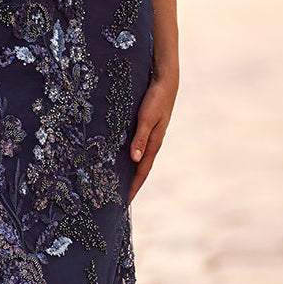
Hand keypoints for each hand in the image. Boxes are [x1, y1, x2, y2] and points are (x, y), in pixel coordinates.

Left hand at [129, 72, 177, 200]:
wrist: (165, 81)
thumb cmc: (156, 98)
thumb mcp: (147, 118)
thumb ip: (140, 137)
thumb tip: (134, 159)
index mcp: (154, 144)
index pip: (142, 171)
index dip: (133, 187)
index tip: (124, 202)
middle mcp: (152, 143)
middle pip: (140, 169)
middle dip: (131, 184)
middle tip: (117, 198)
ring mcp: (149, 136)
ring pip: (138, 158)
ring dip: (129, 171)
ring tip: (116, 182)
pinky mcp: (145, 128)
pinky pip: (136, 147)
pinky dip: (128, 157)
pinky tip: (119, 158)